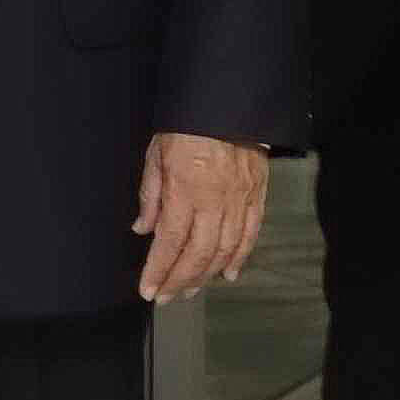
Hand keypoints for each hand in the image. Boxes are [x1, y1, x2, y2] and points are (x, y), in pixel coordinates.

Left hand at [132, 131, 267, 301]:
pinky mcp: (257, 195)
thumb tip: (143, 229)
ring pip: (225, 250)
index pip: (170, 241)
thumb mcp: (157, 154)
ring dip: (206, 275)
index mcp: (185, 189)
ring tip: (190, 290)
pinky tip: (227, 274)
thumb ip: (150, 195)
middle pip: (198, 253)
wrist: (227, 102)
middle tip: (167, 297)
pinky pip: (250, 234)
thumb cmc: (187, 126)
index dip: (158, 270)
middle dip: (180, 280)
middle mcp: (214, 200)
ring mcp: (239, 200)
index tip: (148, 290)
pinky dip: (239, 258)